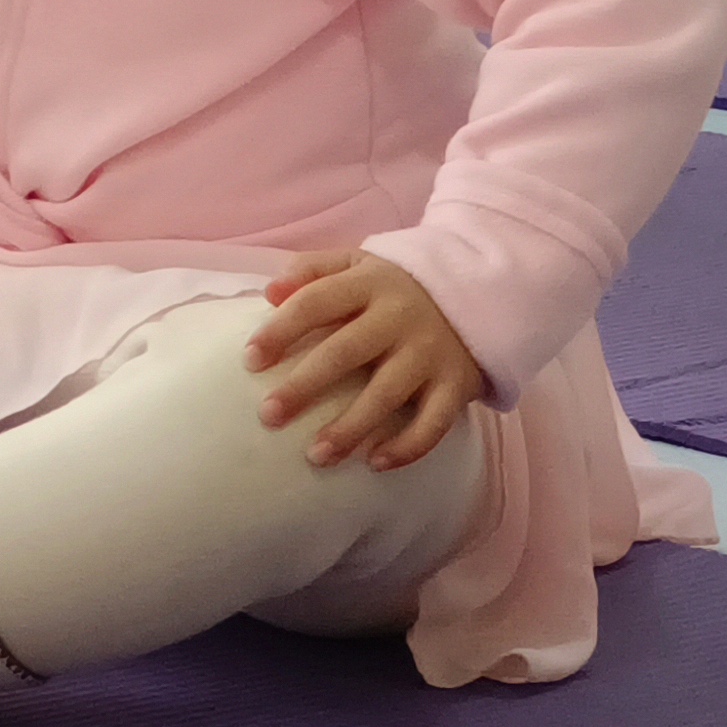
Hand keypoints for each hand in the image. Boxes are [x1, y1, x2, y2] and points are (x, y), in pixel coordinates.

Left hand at [246, 249, 485, 471]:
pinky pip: (434, 421)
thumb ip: (311, 270)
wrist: (477, 292)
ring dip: (349, 429)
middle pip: (345, 353)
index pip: (316, 303)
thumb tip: (269, 292)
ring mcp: (430, 353)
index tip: (248, 360)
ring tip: (315, 456)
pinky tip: (375, 463)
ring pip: (386, 395)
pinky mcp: (456, 383)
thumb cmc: (395, 286)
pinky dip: (407, 446)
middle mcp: (400, 317)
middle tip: (269, 416)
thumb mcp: (356, 262)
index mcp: (369, 284)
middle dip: (304, 387)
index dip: (280, 330)